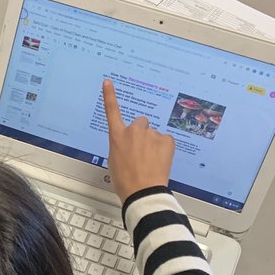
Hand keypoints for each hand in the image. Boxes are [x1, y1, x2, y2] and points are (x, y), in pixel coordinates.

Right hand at [102, 79, 174, 203]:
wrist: (142, 191)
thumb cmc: (125, 181)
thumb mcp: (114, 161)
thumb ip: (121, 146)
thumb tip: (129, 145)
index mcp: (117, 136)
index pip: (112, 111)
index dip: (109, 96)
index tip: (108, 82)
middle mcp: (133, 131)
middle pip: (140, 123)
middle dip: (142, 133)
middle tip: (142, 152)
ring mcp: (151, 134)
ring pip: (154, 135)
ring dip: (153, 144)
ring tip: (150, 162)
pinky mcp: (166, 140)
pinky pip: (166, 141)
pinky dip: (164, 149)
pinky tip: (160, 161)